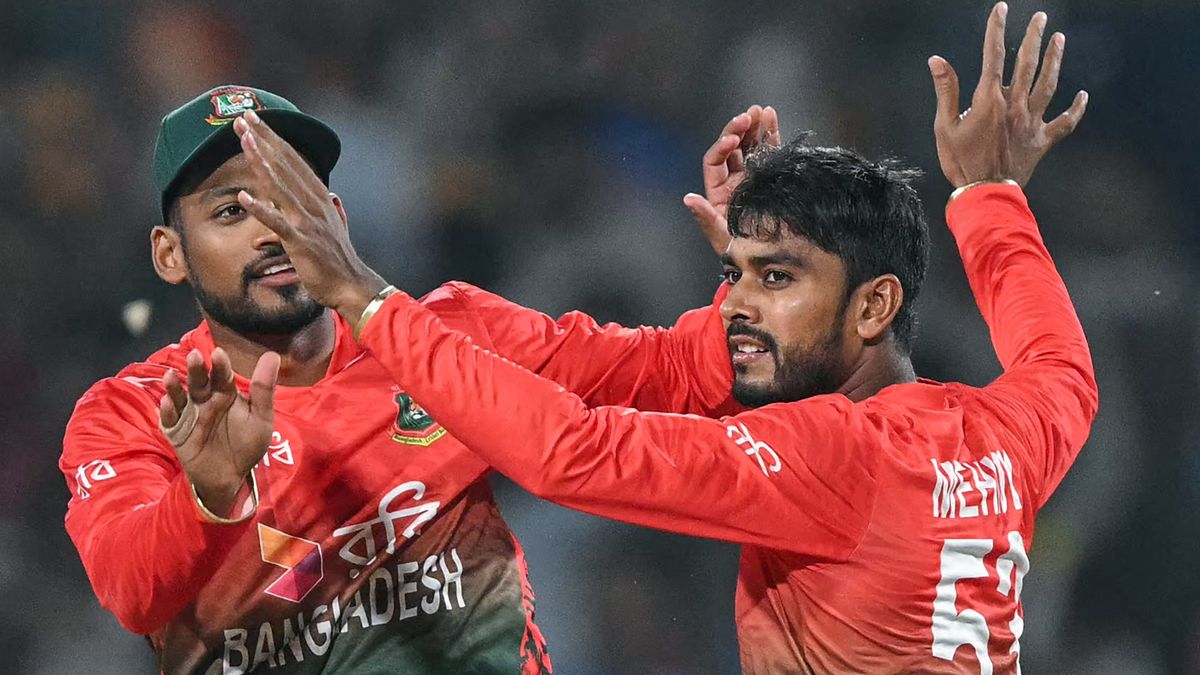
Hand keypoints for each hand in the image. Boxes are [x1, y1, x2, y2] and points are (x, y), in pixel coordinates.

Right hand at [159, 348, 278, 516]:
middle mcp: (204, 401)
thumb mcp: (260, 418)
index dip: (220, 365)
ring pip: (179, 397)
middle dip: (196, 370)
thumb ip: (264, 389)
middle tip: (194, 356)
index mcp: (225, 394)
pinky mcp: (177, 433)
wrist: (231, 476)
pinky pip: (169, 421)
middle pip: (199, 382)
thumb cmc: (246, 444)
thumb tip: (272, 355)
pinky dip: (166, 412)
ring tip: (171, 376)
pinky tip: (167, 403)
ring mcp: (189, 416)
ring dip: (174, 387)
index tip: (219, 353)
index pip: (222, 376)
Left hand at [232, 111, 387, 322]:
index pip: (294, 161)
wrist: (352, 286)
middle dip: (264, 139)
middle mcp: (314, 204)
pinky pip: (278, 223)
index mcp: (320, 198)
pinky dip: (262, 210)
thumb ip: (333, 210)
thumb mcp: (337, 227)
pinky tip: (244, 197)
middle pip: (285, 165)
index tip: (258, 120)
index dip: (275, 139)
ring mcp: (307, 222)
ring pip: (280, 186)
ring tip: (243, 141)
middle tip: (244, 117)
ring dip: (260, 162)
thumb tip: (334, 197)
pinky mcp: (301, 242)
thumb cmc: (340, 260)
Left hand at [684, 105, 780, 254]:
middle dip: (739, 129)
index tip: (733, 139)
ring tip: (761, 111)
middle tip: (748, 115)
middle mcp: (733, 182)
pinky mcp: (770, 179)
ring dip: (755, 127)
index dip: (722, 147)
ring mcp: (752, 178)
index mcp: (717, 192)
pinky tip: (771, 117)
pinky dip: (770, 135)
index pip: (715, 161)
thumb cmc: (739, 254)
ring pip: (750, 147)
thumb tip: (688, 198)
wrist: (766, 263)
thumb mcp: (721, 237)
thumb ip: (705, 217)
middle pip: (732, 148)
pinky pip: (769, 153)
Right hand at [928, 3, 1087, 187]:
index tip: (1001, 9)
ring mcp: (1031, 122)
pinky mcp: (1042, 141)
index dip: (996, 30)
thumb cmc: (961, 163)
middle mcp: (1014, 106)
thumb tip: (937, 60)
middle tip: (1041, 17)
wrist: (985, 194)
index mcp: (989, 100)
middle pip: (1026, 64)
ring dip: (1054, 60)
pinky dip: (1075, 109)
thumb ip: (945, 91)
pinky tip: (1083, 95)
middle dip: (1033, 37)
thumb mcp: (944, 127)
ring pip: (1048, 84)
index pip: (993, 56)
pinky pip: (1064, 123)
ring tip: (1060, 39)